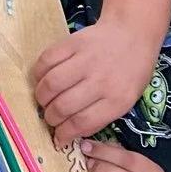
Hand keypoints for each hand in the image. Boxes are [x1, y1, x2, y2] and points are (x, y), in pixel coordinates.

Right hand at [33, 16, 161, 144]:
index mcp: (117, 99)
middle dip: (51, 118)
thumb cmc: (131, 71)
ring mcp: (85, 59)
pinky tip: (41, 81)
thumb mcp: (126, 99)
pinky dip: (38, 74)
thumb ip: (100, 116)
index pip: (82, 123)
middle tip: (50, 119)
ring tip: (44, 101)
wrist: (132, 33)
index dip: (65, 134)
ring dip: (41, 98)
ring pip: (51, 84)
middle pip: (63, 106)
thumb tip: (70, 133)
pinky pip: (46, 61)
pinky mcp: (72, 43)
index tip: (58, 138)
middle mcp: (100, 80)